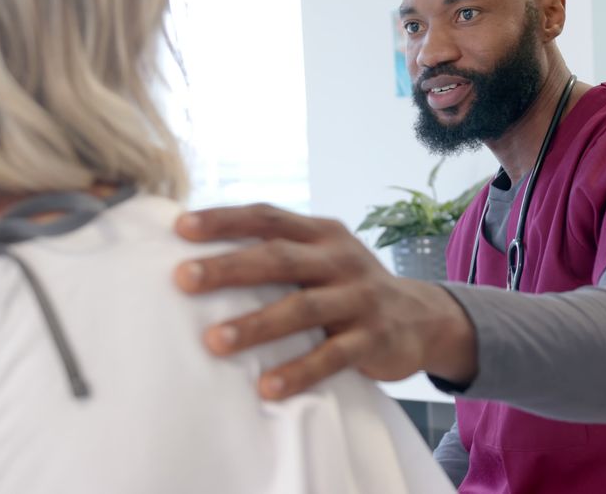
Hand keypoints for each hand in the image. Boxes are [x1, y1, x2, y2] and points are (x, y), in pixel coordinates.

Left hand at [173, 204, 476, 400]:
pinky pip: (333, 356)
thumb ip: (280, 253)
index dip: (226, 220)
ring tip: (214, 341)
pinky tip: (268, 387)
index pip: (268, 218)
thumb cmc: (351, 288)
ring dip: (257, 324)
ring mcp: (360, 298)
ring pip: (303, 308)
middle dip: (229, 267)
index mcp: (322, 234)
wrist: (425, 318)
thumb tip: (203, 257)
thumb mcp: (324, 258)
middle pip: (280, 259)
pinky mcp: (374, 339)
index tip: (181, 228)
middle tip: (184, 279)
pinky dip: (300, 371)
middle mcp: (340, 260)